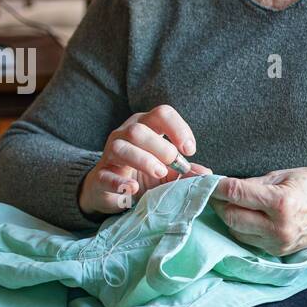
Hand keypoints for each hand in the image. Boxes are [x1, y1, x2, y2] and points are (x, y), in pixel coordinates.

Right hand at [78, 105, 211, 216]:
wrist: (112, 192)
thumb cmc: (144, 175)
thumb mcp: (168, 171)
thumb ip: (186, 171)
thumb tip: (206, 174)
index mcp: (146, 126)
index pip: (161, 114)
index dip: (178, 128)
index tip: (190, 150)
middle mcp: (126, 134)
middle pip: (139, 129)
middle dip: (161, 146)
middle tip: (175, 164)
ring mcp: (110, 154)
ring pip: (121, 146)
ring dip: (143, 159)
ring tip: (159, 173)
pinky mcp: (100, 176)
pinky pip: (105, 175)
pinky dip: (119, 182)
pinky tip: (132, 188)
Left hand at [210, 168, 306, 255]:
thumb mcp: (285, 175)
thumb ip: (254, 183)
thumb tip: (227, 186)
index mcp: (281, 203)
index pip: (237, 194)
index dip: (218, 187)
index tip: (208, 182)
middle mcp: (278, 227)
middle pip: (231, 218)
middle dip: (220, 204)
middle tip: (217, 194)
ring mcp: (277, 242)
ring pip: (236, 232)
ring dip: (229, 218)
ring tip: (232, 205)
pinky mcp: (277, 251)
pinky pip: (248, 240)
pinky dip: (241, 228)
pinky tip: (246, 217)